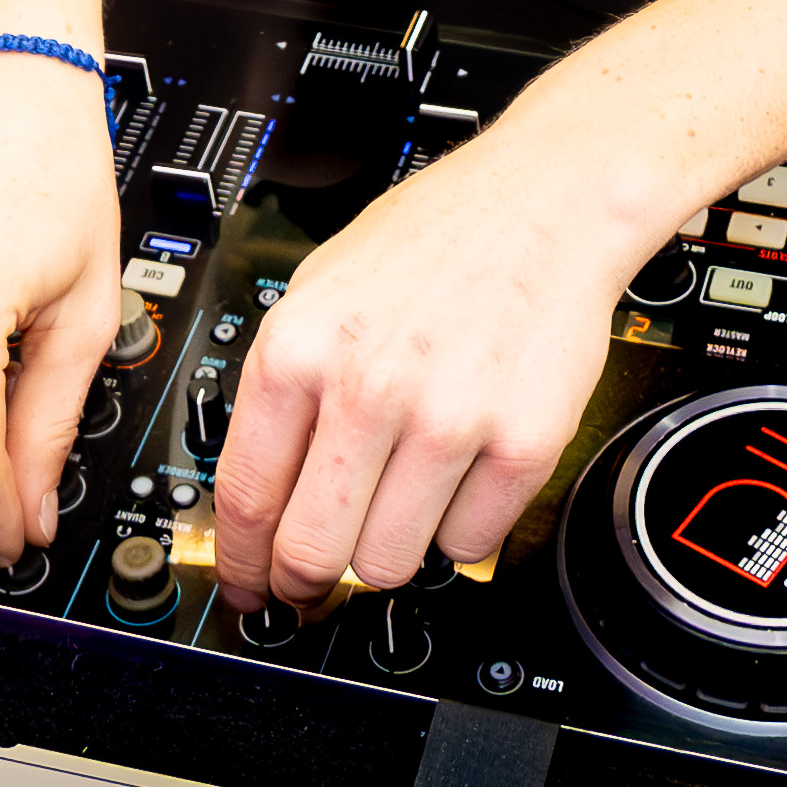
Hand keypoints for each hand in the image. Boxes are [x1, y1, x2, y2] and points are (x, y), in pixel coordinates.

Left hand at [206, 138, 648, 605]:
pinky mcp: (522, 444)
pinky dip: (461, 527)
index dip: (239, 562)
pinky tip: (460, 475)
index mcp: (299, 350)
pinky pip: (469, 545)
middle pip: (311, 552)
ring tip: (401, 502)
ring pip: (389, 564)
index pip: (246, 498)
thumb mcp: (318, 291)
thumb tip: (257, 489)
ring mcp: (448, 421)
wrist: (547, 202)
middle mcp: (368, 389)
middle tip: (313, 580)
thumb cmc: (434, 239)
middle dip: (305, 582)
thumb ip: (283, 387)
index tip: (245, 584)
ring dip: (388, 551)